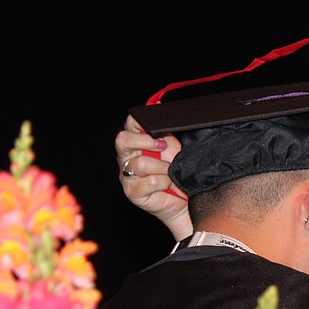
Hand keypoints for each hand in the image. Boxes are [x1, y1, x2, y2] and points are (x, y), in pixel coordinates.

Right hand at [115, 115, 192, 240]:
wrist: (186, 201)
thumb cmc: (179, 172)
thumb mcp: (176, 148)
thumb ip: (167, 131)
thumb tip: (161, 107)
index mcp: (137, 143)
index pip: (130, 124)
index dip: (139, 120)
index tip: (156, 124)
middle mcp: (128, 157)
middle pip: (122, 140)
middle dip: (144, 141)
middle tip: (163, 146)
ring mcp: (128, 176)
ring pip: (139, 164)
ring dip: (161, 167)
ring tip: (171, 172)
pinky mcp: (133, 192)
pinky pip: (149, 181)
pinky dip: (164, 181)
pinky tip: (169, 184)